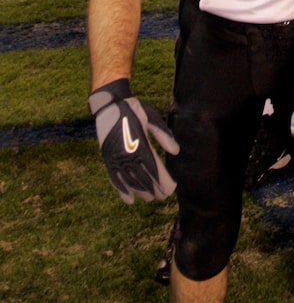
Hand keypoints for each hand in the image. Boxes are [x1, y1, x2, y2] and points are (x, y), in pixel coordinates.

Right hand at [88, 79, 178, 203]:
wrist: (110, 103)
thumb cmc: (134, 110)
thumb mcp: (152, 119)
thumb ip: (164, 136)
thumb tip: (176, 151)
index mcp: (141, 144)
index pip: (154, 169)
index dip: (162, 182)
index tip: (170, 189)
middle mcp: (128, 154)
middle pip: (143, 178)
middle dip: (154, 189)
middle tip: (162, 196)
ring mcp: (116, 158)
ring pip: (129, 181)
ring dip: (140, 192)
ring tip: (149, 198)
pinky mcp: (108, 158)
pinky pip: (114, 179)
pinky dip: (121, 191)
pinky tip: (128, 200)